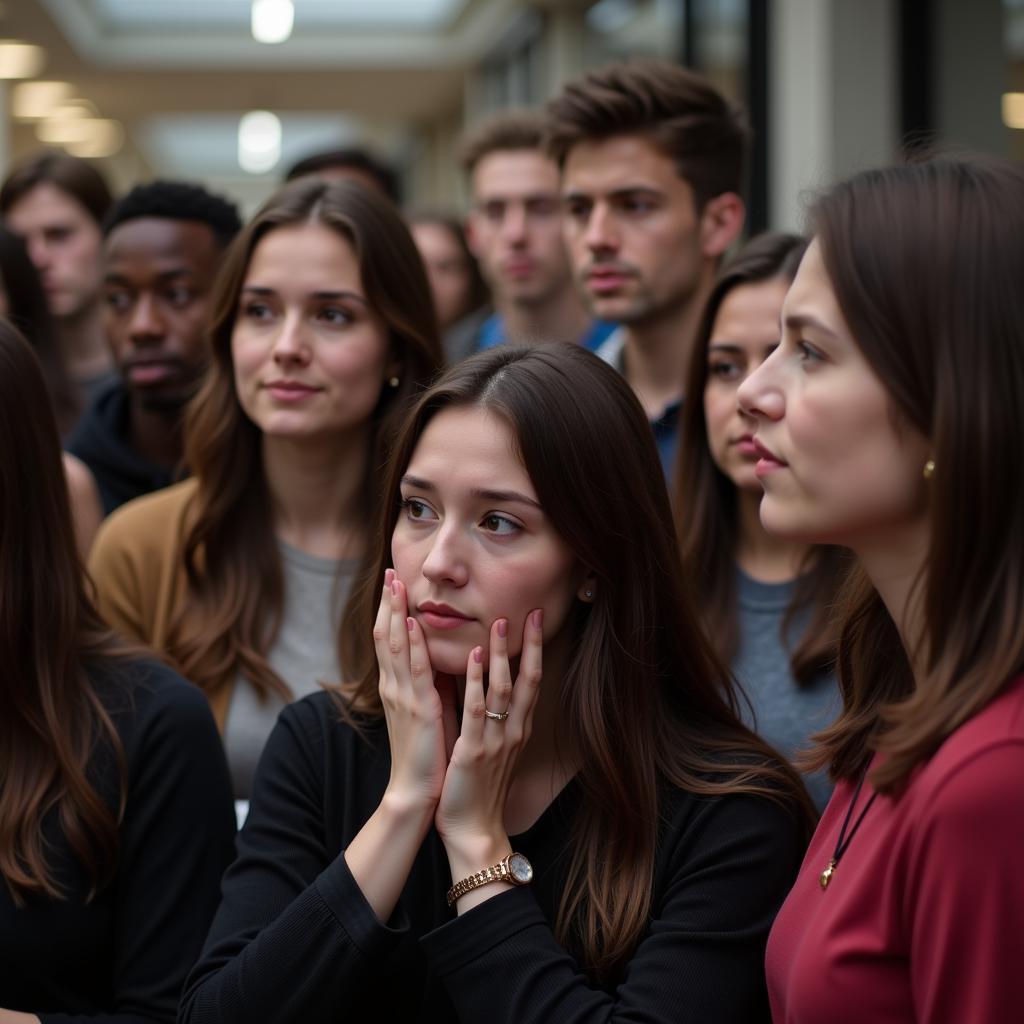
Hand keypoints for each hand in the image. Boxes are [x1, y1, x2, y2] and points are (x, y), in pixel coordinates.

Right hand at [374, 570, 455, 811]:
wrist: (414, 792)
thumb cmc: (425, 753)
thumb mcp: (426, 709)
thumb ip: (429, 682)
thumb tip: (441, 654)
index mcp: (395, 688)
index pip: (388, 640)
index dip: (389, 610)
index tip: (392, 582)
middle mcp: (394, 687)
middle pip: (386, 636)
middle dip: (388, 603)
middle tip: (389, 572)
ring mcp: (403, 697)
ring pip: (395, 647)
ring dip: (395, 613)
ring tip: (396, 585)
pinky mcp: (419, 709)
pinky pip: (414, 672)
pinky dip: (411, 646)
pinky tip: (410, 624)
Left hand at [435, 610, 543, 868]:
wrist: (474, 832)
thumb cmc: (478, 789)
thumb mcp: (493, 748)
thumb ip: (492, 717)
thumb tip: (485, 684)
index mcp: (518, 729)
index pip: (532, 682)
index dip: (535, 650)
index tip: (534, 621)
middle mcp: (514, 731)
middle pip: (527, 680)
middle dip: (528, 645)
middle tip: (530, 612)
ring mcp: (497, 740)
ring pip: (503, 689)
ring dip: (502, 654)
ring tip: (501, 622)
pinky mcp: (475, 750)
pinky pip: (477, 710)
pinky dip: (477, 681)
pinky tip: (475, 657)